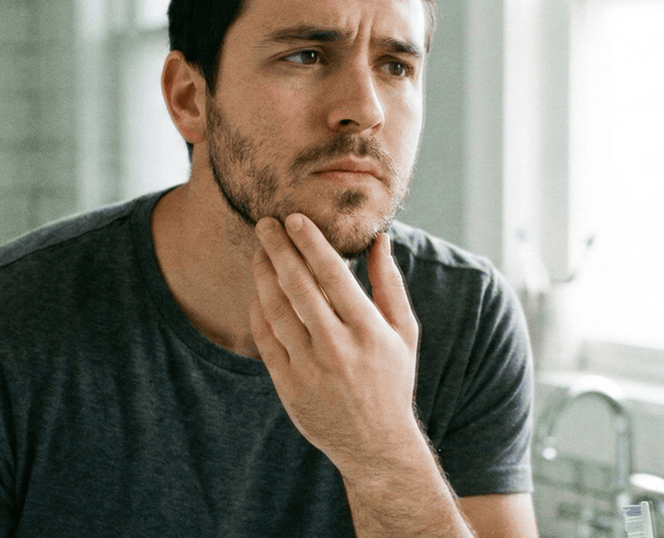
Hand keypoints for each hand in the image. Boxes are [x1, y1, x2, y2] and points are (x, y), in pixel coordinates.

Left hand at [249, 214, 424, 474]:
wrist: (374, 443)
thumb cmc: (392, 380)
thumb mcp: (404, 332)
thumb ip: (390, 283)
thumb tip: (380, 238)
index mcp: (369, 331)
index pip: (333, 275)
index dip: (311, 243)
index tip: (295, 219)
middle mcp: (338, 348)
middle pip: (298, 286)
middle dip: (278, 249)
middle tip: (265, 224)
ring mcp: (309, 368)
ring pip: (276, 310)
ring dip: (263, 275)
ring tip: (259, 252)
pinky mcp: (288, 385)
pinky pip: (265, 339)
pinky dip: (258, 311)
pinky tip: (259, 291)